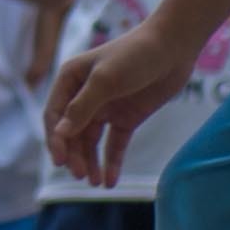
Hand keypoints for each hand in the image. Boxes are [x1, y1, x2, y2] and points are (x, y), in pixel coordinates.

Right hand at [47, 18, 195, 189]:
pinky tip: (110, 180)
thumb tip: (59, 134)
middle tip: (81, 176)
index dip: (56, 139)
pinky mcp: (126, 117)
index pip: (55, 115)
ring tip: (94, 182)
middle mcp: (84, 94)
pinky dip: (111, 161)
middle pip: (72, 132)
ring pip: (91, 141)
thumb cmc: (135, 55)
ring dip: (90, 161)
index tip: (61, 161)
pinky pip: (114, 143)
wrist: (174, 47)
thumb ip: (82, 108)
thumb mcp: (105, 80)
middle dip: (74, 154)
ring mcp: (106, 107)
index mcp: (70, 79)